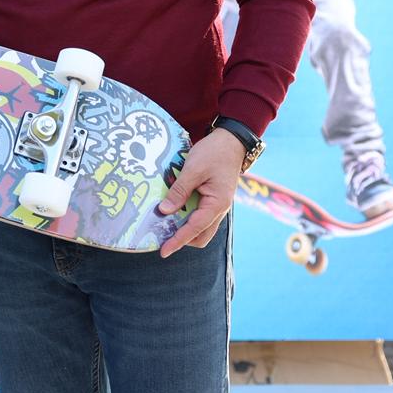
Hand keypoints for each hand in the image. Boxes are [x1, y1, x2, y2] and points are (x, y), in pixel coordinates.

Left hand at [156, 128, 245, 256]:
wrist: (231, 141)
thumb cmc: (214, 153)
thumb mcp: (193, 169)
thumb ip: (179, 191)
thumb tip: (164, 211)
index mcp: (217, 204)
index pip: (194, 229)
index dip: (177, 241)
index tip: (163, 251)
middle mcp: (219, 210)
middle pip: (200, 236)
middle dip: (182, 239)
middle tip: (161, 235)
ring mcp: (217, 205)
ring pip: (201, 227)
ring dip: (184, 229)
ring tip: (164, 223)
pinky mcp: (213, 199)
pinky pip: (200, 215)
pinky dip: (187, 218)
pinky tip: (173, 210)